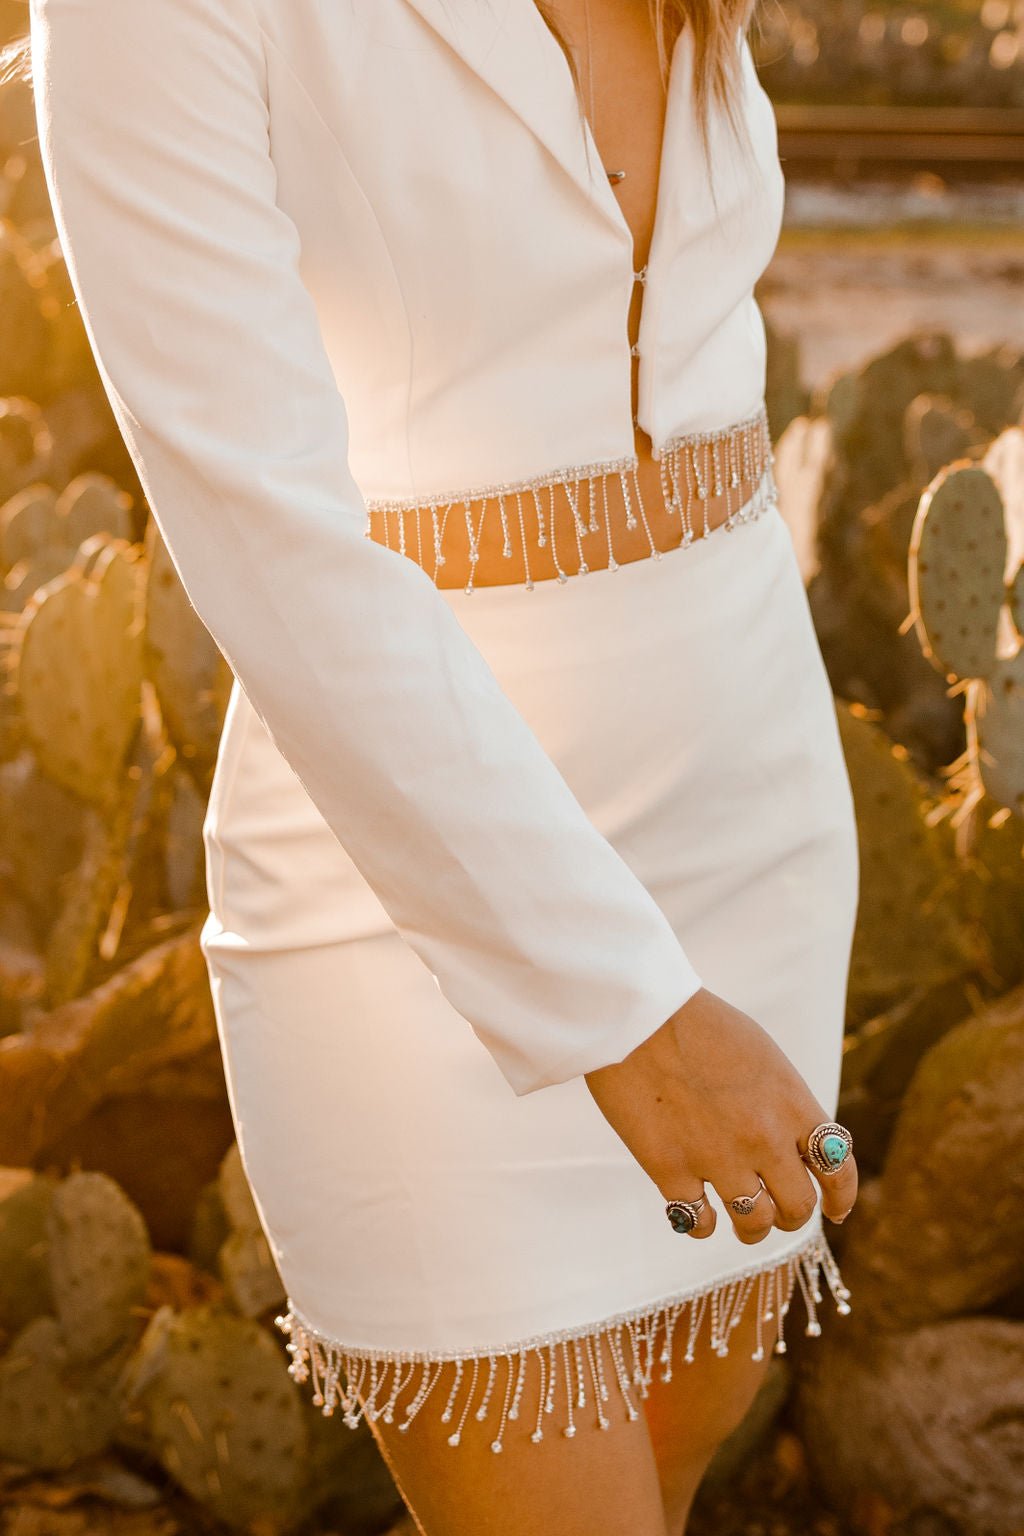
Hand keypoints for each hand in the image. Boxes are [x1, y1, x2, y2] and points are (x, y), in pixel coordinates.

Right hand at [584, 987, 857, 1243]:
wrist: (639, 1014)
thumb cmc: (698, 1024)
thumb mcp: (762, 1055)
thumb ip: (783, 1101)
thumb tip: (792, 1142)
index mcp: (791, 1104)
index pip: (837, 1168)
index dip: (840, 1197)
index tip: (834, 1210)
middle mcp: (763, 1138)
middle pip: (798, 1207)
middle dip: (791, 1215)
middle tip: (777, 1210)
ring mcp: (718, 1158)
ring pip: (754, 1224)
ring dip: (752, 1228)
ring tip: (743, 1221)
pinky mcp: (671, 1170)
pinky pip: (699, 1223)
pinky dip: (703, 1224)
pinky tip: (698, 1212)